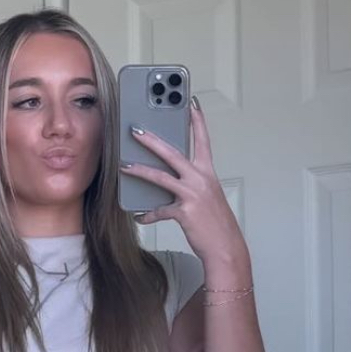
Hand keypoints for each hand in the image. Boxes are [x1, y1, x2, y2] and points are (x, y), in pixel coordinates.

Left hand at [120, 101, 249, 272]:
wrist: (225, 248)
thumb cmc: (216, 223)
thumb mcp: (207, 197)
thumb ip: (191, 184)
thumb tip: (169, 180)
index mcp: (208, 173)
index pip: (203, 140)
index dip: (197, 120)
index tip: (191, 103)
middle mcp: (200, 180)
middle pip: (173, 153)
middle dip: (152, 140)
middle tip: (137, 130)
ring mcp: (192, 195)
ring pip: (161, 177)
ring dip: (140, 171)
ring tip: (125, 166)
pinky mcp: (184, 212)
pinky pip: (160, 211)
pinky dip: (148, 215)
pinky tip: (139, 216)